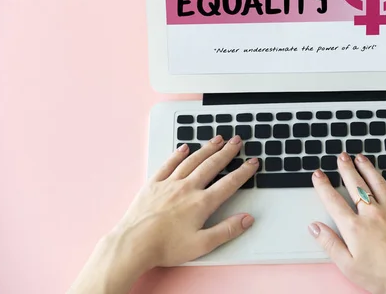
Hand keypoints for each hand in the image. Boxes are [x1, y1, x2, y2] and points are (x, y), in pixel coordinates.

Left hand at [68, 135, 258, 293]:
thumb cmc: (165, 247)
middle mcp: (187, 188)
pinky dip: (178, 154)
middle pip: (212, 165)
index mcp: (201, 203)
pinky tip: (185, 148)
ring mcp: (169, 183)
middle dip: (227, 152)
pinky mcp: (153, 184)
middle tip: (237, 141)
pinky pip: (169, 164)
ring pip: (193, 160)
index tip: (252, 163)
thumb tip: (246, 219)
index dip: (243, 172)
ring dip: (207, 148)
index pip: (229, 183)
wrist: (133, 244)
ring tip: (217, 139)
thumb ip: (226, 230)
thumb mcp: (202, 245)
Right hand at [309, 153, 385, 293]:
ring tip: (360, 157)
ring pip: (377, 182)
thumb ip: (329, 244)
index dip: (323, 186)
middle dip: (346, 169)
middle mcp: (372, 214)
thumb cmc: (382, 276)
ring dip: (367, 167)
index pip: (333, 201)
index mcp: (354, 227)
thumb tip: (314, 228)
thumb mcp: (348, 265)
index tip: (318, 175)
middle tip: (341, 157)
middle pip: (355, 185)